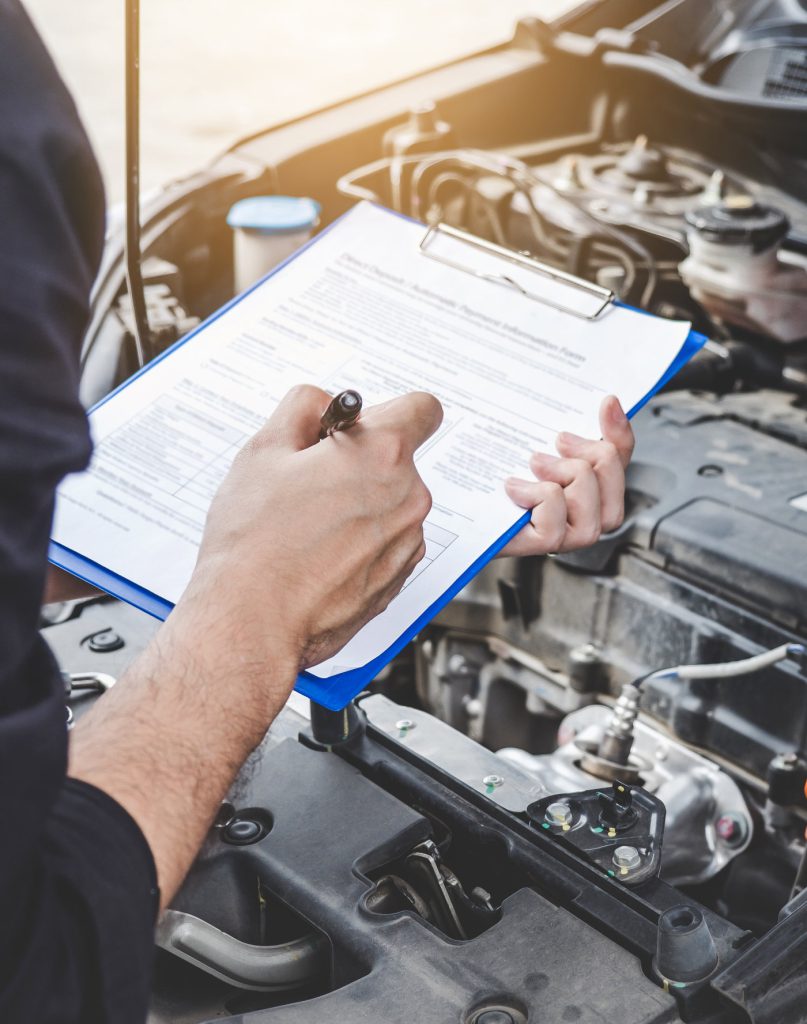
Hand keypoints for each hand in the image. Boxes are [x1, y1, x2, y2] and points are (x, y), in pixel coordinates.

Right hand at [173, 384, 442, 683]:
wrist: (253, 620)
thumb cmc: (254, 542)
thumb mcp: (263, 450)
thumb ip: (303, 407)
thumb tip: (322, 401)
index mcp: (382, 454)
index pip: (421, 408)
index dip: (388, 411)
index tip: (361, 425)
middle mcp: (408, 496)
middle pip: (398, 460)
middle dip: (360, 462)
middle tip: (310, 481)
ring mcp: (407, 541)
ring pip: (391, 503)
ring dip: (360, 504)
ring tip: (308, 525)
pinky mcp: (399, 577)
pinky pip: (388, 542)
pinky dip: (362, 542)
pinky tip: (320, 554)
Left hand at [499, 396, 633, 556]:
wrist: (447, 505)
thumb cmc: (486, 475)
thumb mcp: (522, 439)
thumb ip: (559, 425)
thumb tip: (606, 401)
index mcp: (583, 484)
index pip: (619, 456)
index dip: (619, 430)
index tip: (606, 402)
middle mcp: (582, 511)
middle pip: (612, 474)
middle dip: (590, 452)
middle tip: (557, 442)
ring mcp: (566, 533)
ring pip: (589, 494)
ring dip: (564, 473)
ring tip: (534, 464)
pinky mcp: (543, 543)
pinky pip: (557, 516)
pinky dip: (537, 495)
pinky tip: (514, 488)